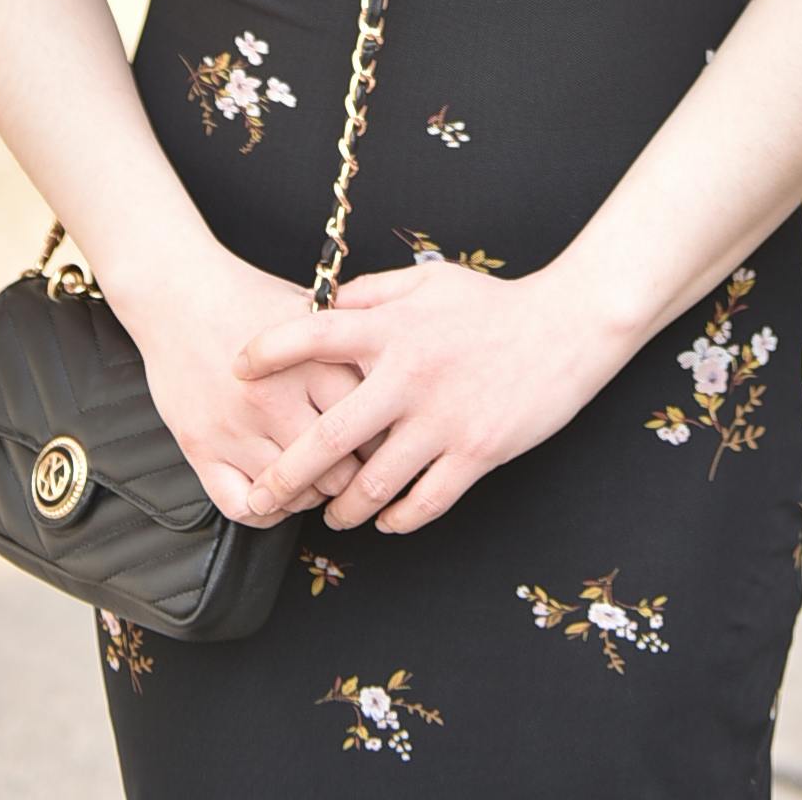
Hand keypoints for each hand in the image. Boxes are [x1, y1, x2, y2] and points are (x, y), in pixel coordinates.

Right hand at [106, 246, 375, 527]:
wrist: (177, 291)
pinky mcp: (201, 448)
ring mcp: (235, 428)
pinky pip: (241, 507)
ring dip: (309, 495)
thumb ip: (347, 343)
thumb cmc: (247, 297)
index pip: (368, 427)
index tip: (380, 444)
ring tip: (313, 479)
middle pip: (336, 471)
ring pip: (292, 494)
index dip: (381, 444)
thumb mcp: (307, 309)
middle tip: (349, 470)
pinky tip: (273, 496)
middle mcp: (274, 400)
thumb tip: (393, 376)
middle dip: (350, 478)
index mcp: (309, 363)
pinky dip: (265, 513)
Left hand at [233, 259, 635, 535]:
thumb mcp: (429, 280)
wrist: (565, 328)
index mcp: (395, 328)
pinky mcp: (476, 452)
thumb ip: (373, 292)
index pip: (317, 334)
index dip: (270, 350)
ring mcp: (443, 420)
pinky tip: (386, 520)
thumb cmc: (491, 304)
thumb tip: (325, 305)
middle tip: (262, 499)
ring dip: (344, 508)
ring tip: (331, 517)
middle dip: (288, 474)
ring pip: (374, 482)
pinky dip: (398, 519)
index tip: (236, 370)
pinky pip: (425, 502)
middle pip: (331, 435)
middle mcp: (411, 376)